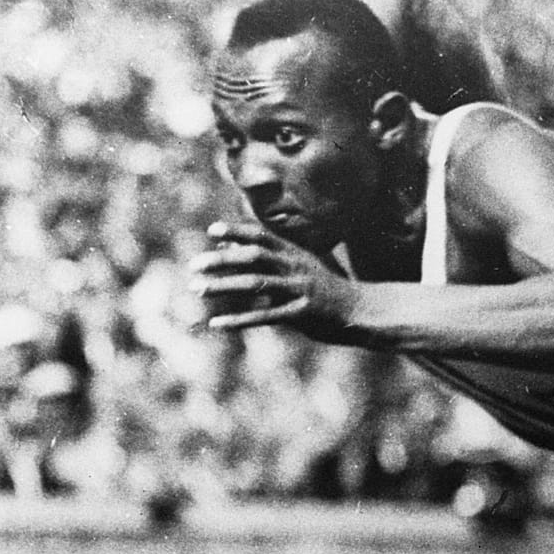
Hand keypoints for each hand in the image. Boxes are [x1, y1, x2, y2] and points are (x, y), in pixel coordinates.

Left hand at [187, 222, 362, 343]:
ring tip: (197, 289)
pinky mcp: (301, 314)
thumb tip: (224, 245)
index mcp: (294, 253)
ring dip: (223, 286)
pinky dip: (238, 320)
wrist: (358, 310)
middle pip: (254, 257)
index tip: (211, 230)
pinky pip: (264, 316)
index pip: (262, 236)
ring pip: (255, 284)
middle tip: (194, 266)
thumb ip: (264, 256)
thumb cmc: (322, 287)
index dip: (237, 231)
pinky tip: (217, 323)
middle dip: (222, 260)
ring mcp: (299, 290)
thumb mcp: (297, 265)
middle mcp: (295, 267)